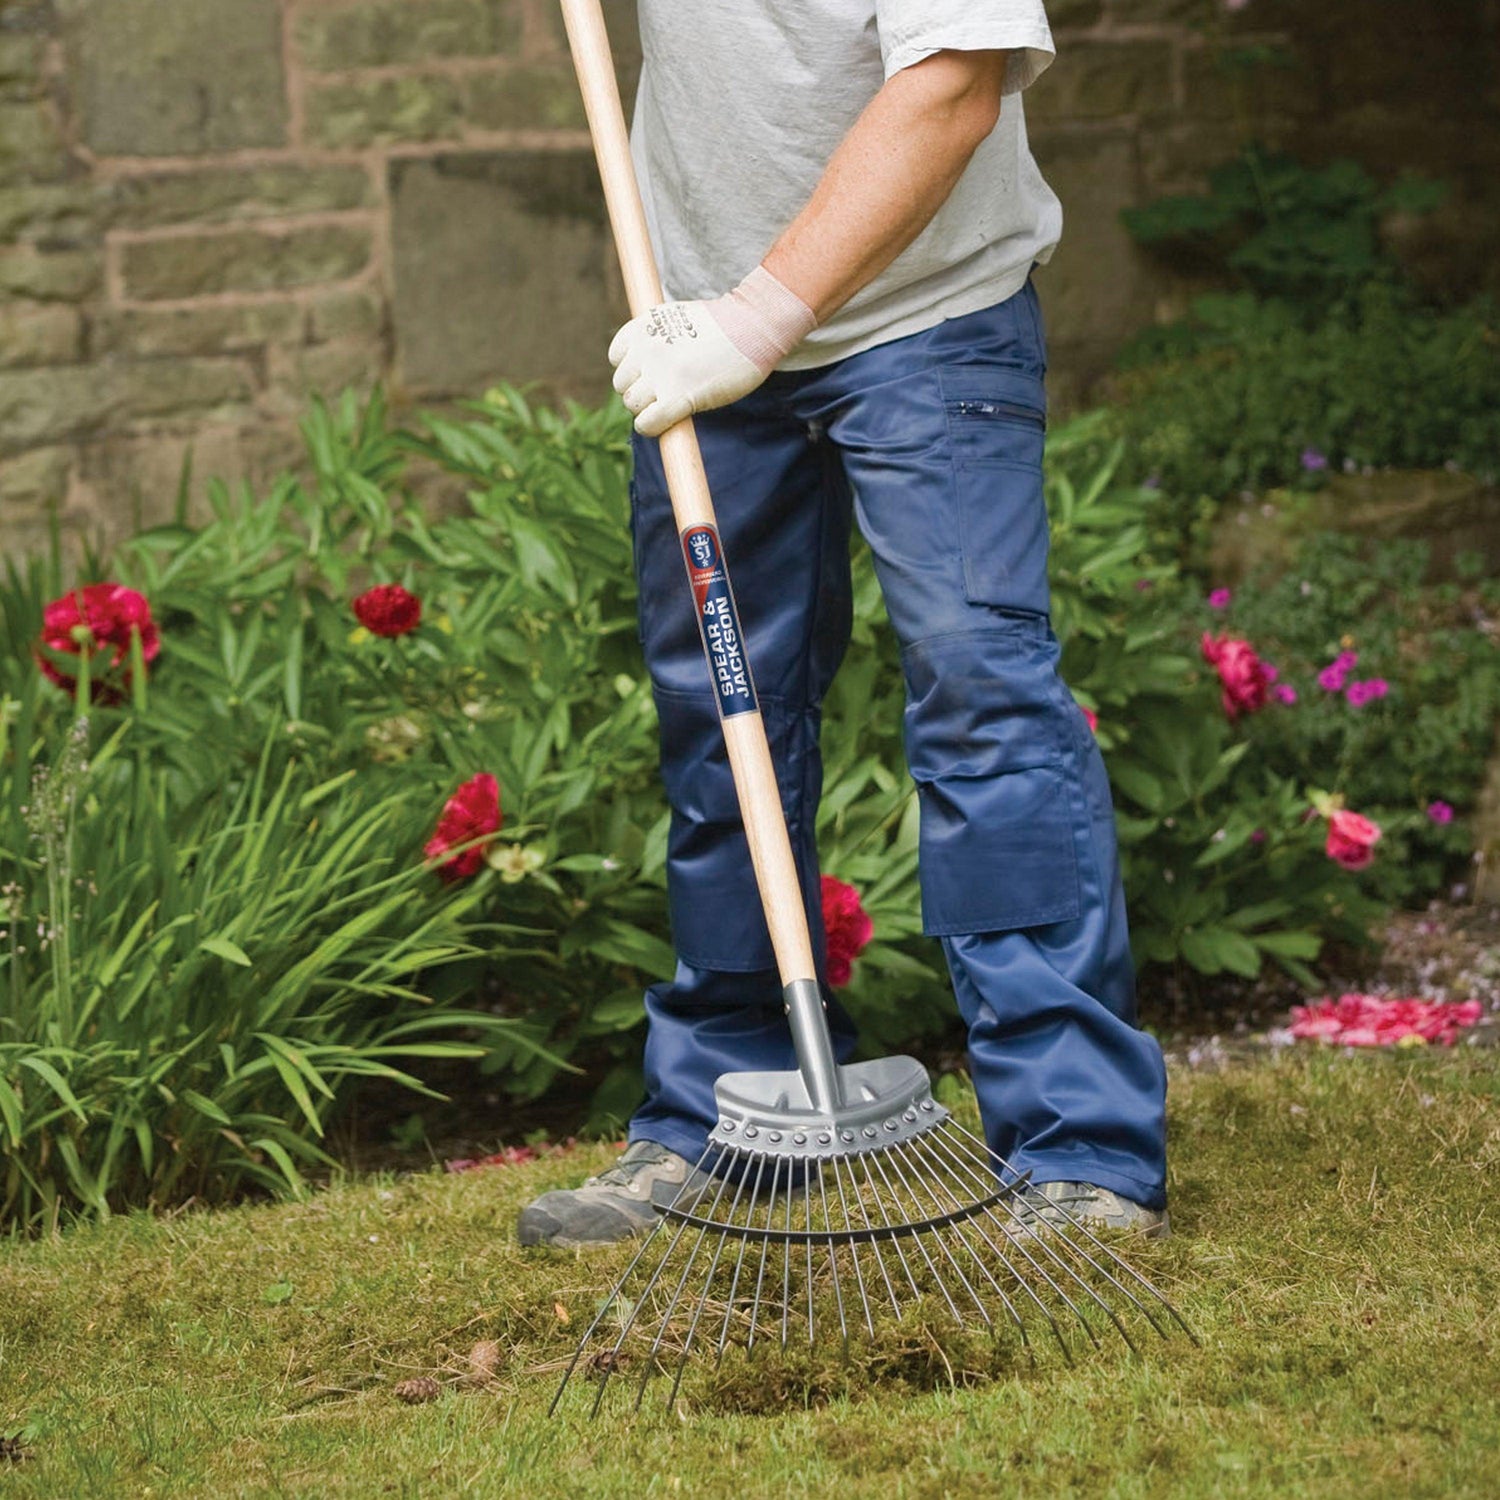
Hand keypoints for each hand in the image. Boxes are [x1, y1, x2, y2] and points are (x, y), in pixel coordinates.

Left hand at [608, 267, 814, 436]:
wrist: (753, 326)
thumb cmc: (725, 325)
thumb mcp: (680, 317)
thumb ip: (659, 336)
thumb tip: (649, 364)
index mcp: (645, 326)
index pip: (616, 357)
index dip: (634, 370)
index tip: (654, 373)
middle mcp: (646, 348)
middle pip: (622, 384)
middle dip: (641, 391)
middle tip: (667, 391)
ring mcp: (660, 373)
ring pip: (632, 404)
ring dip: (647, 410)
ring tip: (672, 404)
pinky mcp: (678, 396)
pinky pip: (647, 423)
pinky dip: (651, 428)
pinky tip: (666, 423)